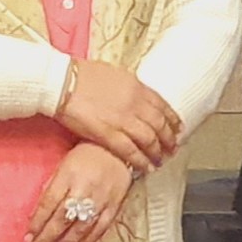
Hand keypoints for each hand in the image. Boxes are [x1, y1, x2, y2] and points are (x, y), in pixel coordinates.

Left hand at [29, 143, 131, 241]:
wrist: (120, 150)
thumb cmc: (87, 156)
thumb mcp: (63, 165)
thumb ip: (50, 189)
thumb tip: (35, 216)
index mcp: (68, 175)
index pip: (48, 204)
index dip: (37, 223)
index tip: (28, 237)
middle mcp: (84, 189)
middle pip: (62, 220)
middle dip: (47, 238)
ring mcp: (100, 200)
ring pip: (80, 229)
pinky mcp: (114, 207)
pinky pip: (98, 230)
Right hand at [58, 58, 181, 171]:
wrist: (64, 82)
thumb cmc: (84, 75)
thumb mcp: (116, 74)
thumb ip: (131, 87)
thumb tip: (138, 96)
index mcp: (137, 87)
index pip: (163, 106)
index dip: (172, 120)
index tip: (177, 128)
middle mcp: (135, 104)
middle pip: (160, 125)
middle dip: (169, 139)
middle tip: (173, 148)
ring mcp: (123, 121)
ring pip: (149, 140)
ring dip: (158, 152)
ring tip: (161, 160)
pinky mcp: (108, 135)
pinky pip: (130, 151)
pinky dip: (140, 161)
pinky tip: (146, 167)